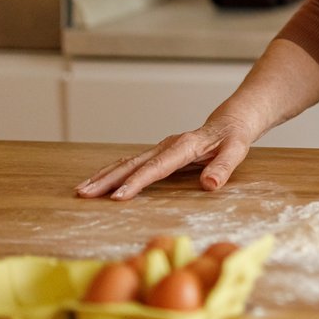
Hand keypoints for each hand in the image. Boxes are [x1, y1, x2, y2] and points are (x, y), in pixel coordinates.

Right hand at [74, 116, 255, 200]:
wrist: (230, 121)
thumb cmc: (234, 137)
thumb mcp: (236, 150)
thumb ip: (223, 167)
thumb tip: (209, 183)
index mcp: (184, 146)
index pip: (156, 167)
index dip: (136, 182)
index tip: (117, 196)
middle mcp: (167, 146)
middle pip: (133, 164)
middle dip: (107, 180)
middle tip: (84, 194)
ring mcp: (161, 148)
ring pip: (127, 162)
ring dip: (104, 176)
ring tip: (82, 190)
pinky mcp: (158, 153)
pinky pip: (131, 163)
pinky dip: (113, 173)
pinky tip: (98, 182)